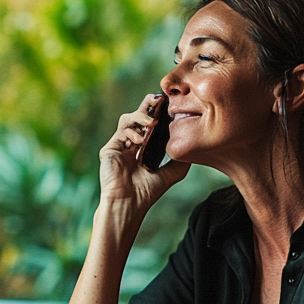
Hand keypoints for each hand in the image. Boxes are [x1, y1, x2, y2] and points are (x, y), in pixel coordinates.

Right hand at [100, 94, 192, 214]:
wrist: (129, 203)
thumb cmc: (147, 192)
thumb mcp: (172, 173)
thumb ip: (181, 159)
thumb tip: (193, 145)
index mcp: (143, 147)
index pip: (151, 124)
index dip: (159, 113)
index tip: (171, 106)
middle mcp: (130, 144)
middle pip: (138, 115)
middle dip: (148, 104)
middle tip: (159, 99)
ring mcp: (119, 145)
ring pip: (128, 119)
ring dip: (141, 116)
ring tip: (152, 122)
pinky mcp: (110, 149)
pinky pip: (121, 131)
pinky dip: (132, 132)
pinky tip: (141, 140)